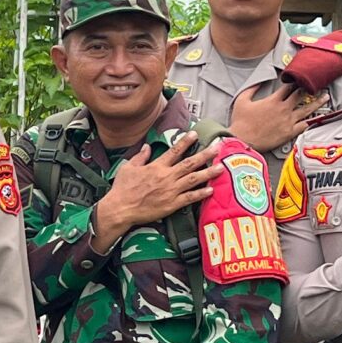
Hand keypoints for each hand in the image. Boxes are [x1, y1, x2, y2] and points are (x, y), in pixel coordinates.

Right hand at [92, 134, 217, 245]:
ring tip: (220, 167)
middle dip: (205, 155)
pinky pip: (189, 198)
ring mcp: (171, 191)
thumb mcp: (128, 167)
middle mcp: (166, 177)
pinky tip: (211, 190)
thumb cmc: (122, 189)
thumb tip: (147, 146)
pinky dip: (201, 194)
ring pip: (193, 179)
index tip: (195, 134)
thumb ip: (140, 156)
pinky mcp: (172, 204)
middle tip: (217, 148)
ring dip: (208, 173)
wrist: (121, 209)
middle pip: (189, 163)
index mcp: (156, 167)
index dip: (185, 142)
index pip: (174, 151)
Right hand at [228, 81, 317, 152]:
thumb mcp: (242, 100)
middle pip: (300, 96)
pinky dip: (310, 121)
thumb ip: (251, 89)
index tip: (299, 78)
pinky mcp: (289, 133)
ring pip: (307, 110)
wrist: (243, 140)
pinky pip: (304, 125)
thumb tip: (258, 82)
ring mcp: (288, 121)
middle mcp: (283, 109)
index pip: (288, 87)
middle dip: (309, 88)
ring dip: (317, 102)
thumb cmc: (241, 122)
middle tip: (317, 84)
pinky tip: (316, 118)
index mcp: (273, 100)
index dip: (294, 81)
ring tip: (325, 98)